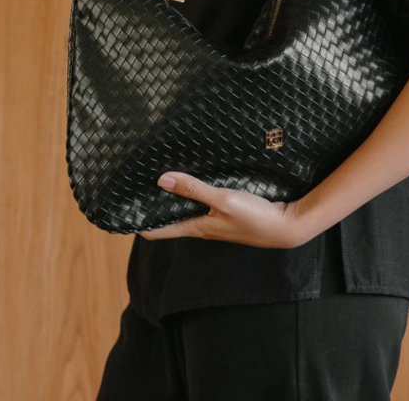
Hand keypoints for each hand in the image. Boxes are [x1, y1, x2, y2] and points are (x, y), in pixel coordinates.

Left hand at [136, 172, 308, 249]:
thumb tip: (161, 180)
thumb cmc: (254, 217)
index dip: (139, 223)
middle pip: (170, 219)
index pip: (158, 231)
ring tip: (159, 178)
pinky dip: (193, 194)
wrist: (286, 226)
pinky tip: (194, 179)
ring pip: (186, 210)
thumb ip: (194, 189)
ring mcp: (215, 221)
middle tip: (137, 187)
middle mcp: (202, 227)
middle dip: (154, 206)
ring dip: (174, 198)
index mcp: (196, 228)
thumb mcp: (222, 200)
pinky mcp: (228, 214)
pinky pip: (203, 204)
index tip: (122, 209)